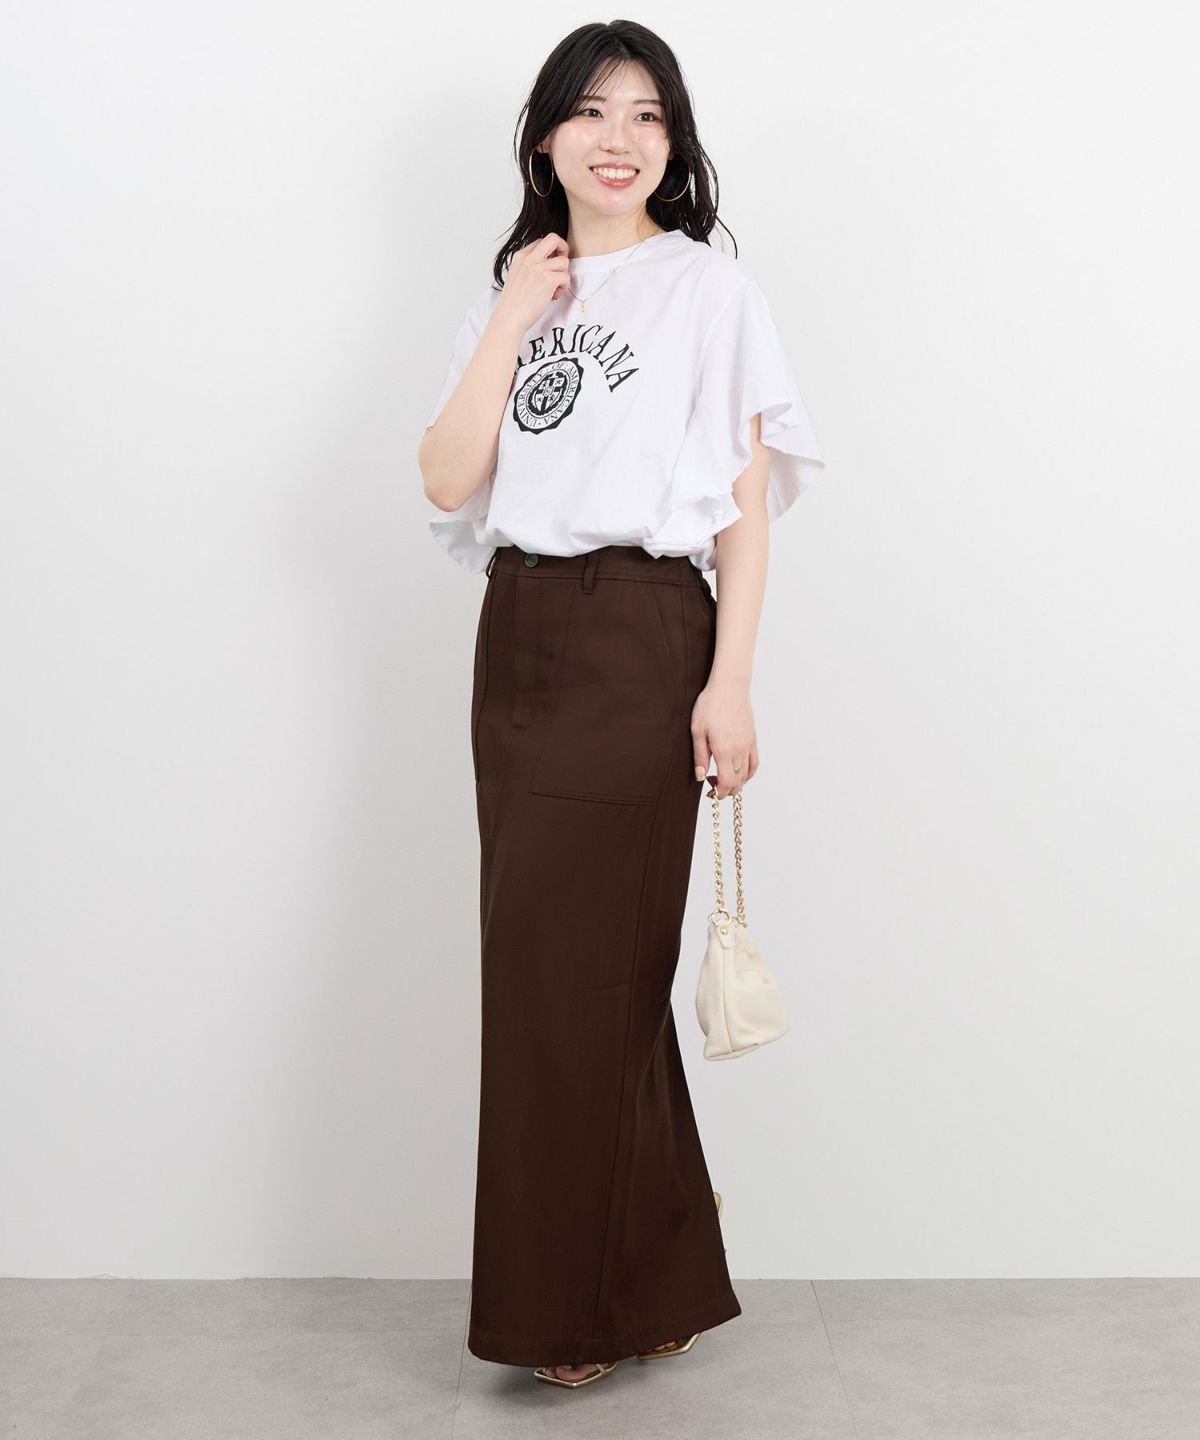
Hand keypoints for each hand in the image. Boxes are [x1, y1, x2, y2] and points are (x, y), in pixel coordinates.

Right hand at [493, 233, 570, 334]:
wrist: (509, 318)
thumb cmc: (514, 302)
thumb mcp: (517, 275)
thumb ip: (530, 265)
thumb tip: (549, 262)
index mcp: (520, 255)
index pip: (541, 241)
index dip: (550, 252)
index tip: (550, 265)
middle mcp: (529, 258)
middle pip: (554, 238)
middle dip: (563, 249)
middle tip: (561, 265)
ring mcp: (539, 268)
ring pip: (564, 261)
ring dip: (563, 275)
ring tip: (555, 288)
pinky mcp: (548, 280)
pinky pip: (566, 276)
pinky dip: (564, 287)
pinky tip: (554, 295)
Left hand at [691, 677, 758, 797]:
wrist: (729, 687)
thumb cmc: (710, 705)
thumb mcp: (697, 730)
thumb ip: (699, 756)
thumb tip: (700, 776)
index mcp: (724, 750)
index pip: (726, 782)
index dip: (719, 792)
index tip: (710, 792)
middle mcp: (739, 750)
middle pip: (737, 782)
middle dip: (726, 790)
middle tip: (713, 788)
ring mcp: (748, 745)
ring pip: (746, 774)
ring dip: (737, 783)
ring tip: (723, 780)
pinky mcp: (753, 739)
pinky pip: (755, 763)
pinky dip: (749, 773)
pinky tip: (741, 774)